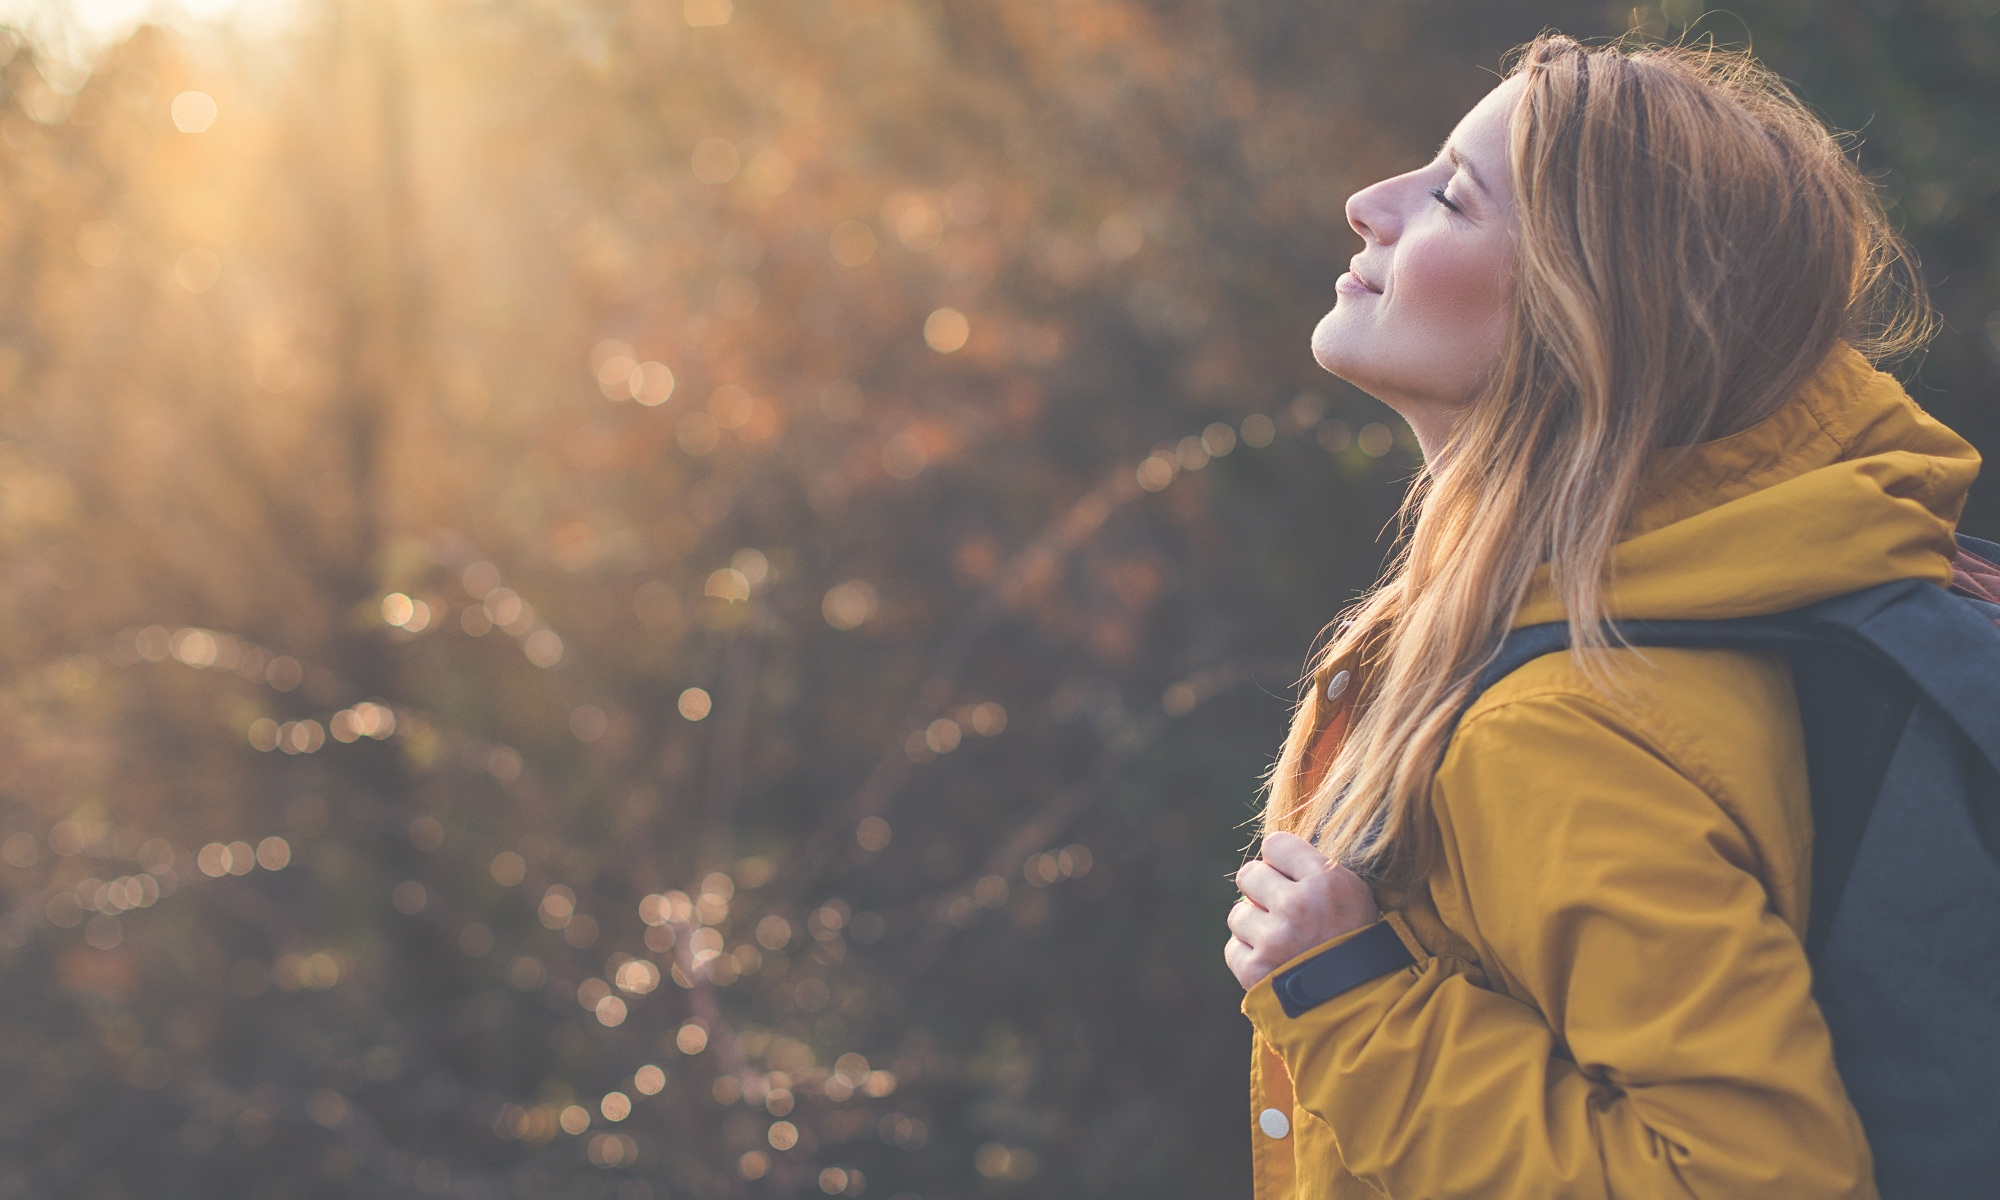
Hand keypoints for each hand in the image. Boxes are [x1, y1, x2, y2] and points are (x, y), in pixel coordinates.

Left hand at [1225, 831, 1380, 989]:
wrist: (1363, 1005)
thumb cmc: (1358, 944)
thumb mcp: (1354, 895)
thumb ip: (1313, 870)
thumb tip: (1270, 858)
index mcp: (1326, 880)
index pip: (1274, 844)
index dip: (1282, 861)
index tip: (1292, 876)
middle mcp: (1297, 906)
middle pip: (1248, 874)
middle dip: (1263, 890)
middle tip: (1285, 910)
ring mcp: (1274, 940)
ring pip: (1238, 914)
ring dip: (1256, 926)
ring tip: (1284, 943)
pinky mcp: (1255, 970)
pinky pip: (1233, 948)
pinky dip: (1250, 956)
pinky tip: (1275, 964)